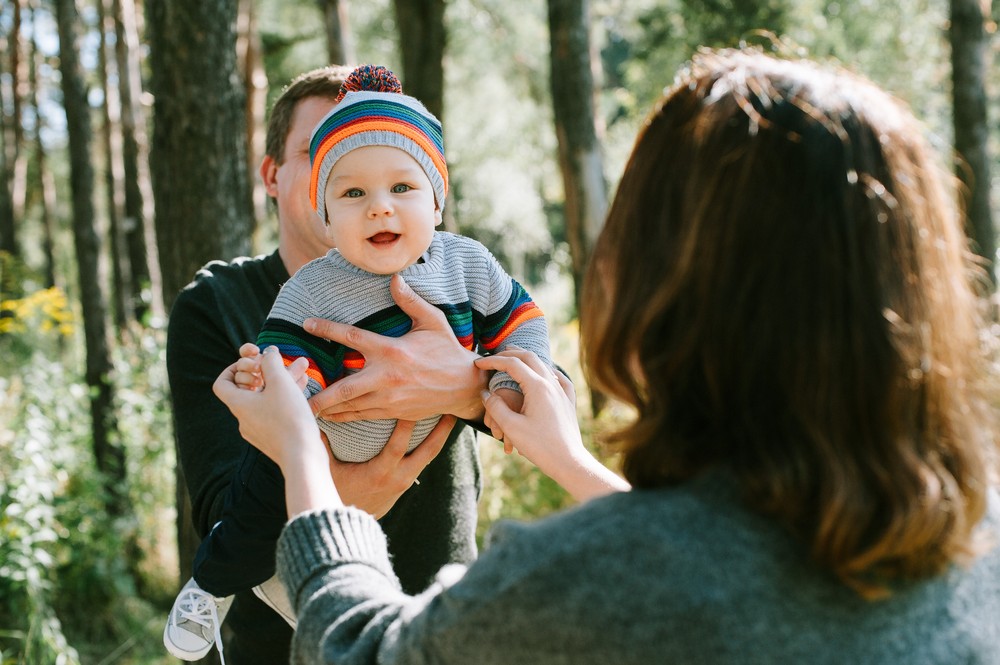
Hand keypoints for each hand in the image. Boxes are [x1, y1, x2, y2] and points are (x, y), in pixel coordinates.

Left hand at [213, 346, 326, 472]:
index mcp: (238, 404)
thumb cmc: (288, 419)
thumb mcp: (280, 382)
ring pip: (266, 398)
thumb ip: (271, 362)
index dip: (234, 368)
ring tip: (302, 369)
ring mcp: (258, 430)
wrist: (303, 457)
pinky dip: (285, 397)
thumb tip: (268, 352)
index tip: (252, 362)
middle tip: (282, 360)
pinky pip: (275, 411)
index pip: (222, 383)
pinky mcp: (273, 437)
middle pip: (249, 388)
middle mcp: (244, 418)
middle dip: (267, 370)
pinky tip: (303, 386)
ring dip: (281, 381)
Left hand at [304, 274, 487, 421]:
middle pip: (344, 387)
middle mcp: (387, 376)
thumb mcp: (434, 321)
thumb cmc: (448, 350)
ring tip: (305, 409)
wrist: (464, 386)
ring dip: (327, 408)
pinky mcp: (394, 412)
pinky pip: (363, 416)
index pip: (353, 337)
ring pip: (351, 406)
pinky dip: (345, 417)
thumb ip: (411, 301)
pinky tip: (330, 417)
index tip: (307, 324)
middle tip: (294, 394)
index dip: (327, 329)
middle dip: (319, 393)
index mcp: (392, 350)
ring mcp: (390, 398)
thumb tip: (395, 278)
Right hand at [328, 415, 455, 517]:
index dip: (407, 426)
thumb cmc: (338, 494)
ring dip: (441, 435)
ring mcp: (406, 480)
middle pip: (428, 451)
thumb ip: (322, 447)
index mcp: (380, 473)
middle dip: (440, 429)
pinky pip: (425, 459)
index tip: (414, 404)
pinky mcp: (408, 481)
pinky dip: (432, 443)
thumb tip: (313, 418)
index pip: (398, 446)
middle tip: (451, 408)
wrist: (350, 526)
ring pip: (431, 455)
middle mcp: (399, 477)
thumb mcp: (328, 472)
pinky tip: (439, 427)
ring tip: (453, 413)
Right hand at [475, 349, 629, 500]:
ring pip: (543, 365)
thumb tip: (485, 392)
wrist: (568, 461)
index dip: (492, 361)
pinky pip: (559, 378)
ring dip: (526, 360)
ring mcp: (562, 391)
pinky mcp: (568, 402)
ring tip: (512, 361)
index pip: (511, 364)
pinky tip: (546, 375)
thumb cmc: (539, 446)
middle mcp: (552, 383)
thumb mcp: (511, 427)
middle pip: (529, 357)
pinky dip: (547, 371)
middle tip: (492, 357)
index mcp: (537, 386)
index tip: (477, 363)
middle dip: (508, 354)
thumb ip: (495, 406)